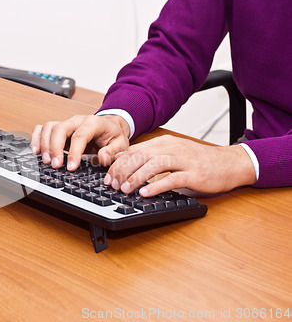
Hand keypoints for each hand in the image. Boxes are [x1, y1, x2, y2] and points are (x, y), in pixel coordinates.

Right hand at [31, 115, 130, 169]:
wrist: (109, 126)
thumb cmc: (113, 136)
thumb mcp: (121, 144)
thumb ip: (113, 152)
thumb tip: (101, 158)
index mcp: (93, 123)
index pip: (80, 135)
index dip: (74, 152)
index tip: (71, 167)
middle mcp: (76, 120)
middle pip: (60, 129)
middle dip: (55, 148)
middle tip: (55, 165)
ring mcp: (66, 123)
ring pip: (49, 128)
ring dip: (44, 144)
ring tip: (46, 161)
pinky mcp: (58, 128)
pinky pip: (42, 128)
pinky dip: (36, 138)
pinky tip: (36, 151)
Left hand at [103, 135, 256, 195]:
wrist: (229, 163)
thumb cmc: (198, 162)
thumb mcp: (172, 155)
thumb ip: (152, 158)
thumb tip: (126, 164)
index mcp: (164, 143)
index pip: (135, 150)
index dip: (118, 163)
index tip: (107, 175)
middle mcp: (172, 148)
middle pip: (141, 156)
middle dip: (123, 170)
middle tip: (112, 184)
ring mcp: (184, 160)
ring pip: (154, 165)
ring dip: (136, 177)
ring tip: (125, 189)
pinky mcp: (195, 174)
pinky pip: (172, 178)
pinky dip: (157, 186)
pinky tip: (146, 193)